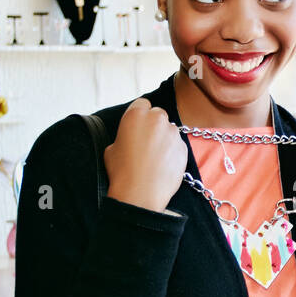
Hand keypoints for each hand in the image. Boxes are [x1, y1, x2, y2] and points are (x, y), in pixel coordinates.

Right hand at [105, 97, 187, 213]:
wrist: (140, 193)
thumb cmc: (122, 171)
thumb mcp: (111, 148)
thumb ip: (124, 135)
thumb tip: (130, 137)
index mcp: (136, 114)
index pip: (142, 104)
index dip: (140, 115)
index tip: (138, 126)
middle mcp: (157, 119)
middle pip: (158, 114)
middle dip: (154, 124)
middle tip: (146, 142)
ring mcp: (173, 133)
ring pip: (170, 130)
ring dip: (164, 138)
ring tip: (155, 157)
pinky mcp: (184, 148)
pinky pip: (178, 145)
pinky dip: (173, 152)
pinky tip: (163, 165)